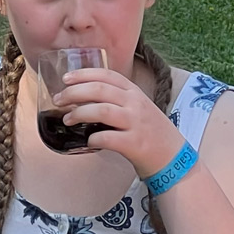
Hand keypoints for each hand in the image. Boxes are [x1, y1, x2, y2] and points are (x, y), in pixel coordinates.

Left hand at [56, 68, 182, 177]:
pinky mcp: (135, 144)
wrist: (175, 159)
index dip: (84, 74)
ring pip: (101, 110)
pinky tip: (88, 141)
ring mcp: (136, 124)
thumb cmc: (154, 135)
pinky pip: (107, 138)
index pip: (107, 75)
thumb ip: (120, 101)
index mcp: (136, 94)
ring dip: (79, 113)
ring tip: (67, 119)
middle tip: (59, 100)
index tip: (66, 79)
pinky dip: (93, 138)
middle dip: (74, 93)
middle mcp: (136, 105)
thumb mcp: (140, 109)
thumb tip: (87, 98)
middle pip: (99, 90)